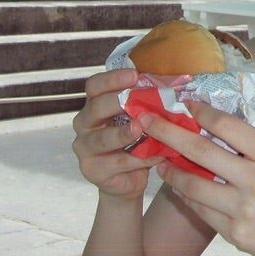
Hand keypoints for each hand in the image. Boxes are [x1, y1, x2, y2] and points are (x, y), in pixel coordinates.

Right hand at [72, 68, 163, 199]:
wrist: (128, 180)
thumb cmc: (135, 142)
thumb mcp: (139, 119)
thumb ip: (145, 104)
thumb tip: (170, 85)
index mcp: (94, 106)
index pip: (94, 86)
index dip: (111, 79)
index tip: (134, 75)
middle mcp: (84, 124)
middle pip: (95, 108)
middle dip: (116, 102)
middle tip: (135, 98)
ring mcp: (85, 149)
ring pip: (102, 139)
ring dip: (123, 133)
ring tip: (140, 127)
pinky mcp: (93, 170)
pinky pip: (118, 163)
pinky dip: (139, 159)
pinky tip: (156, 155)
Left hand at [139, 101, 254, 255]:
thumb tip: (219, 129)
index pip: (230, 126)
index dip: (203, 113)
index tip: (185, 105)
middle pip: (202, 151)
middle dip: (168, 134)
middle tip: (146, 121)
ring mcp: (244, 209)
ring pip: (193, 184)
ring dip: (170, 170)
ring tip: (158, 160)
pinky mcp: (236, 235)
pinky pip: (202, 211)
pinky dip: (186, 196)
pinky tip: (178, 187)